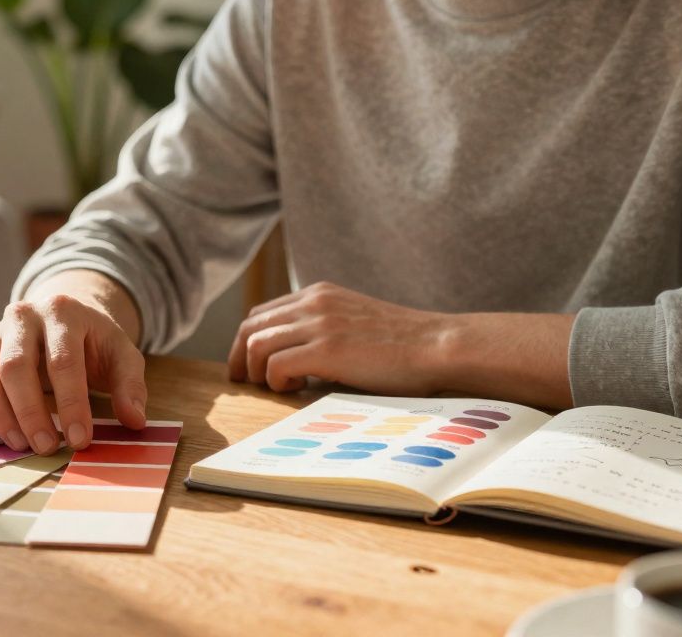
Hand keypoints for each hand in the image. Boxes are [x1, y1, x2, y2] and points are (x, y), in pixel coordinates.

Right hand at [0, 294, 147, 454]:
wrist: (62, 317)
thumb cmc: (93, 341)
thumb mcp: (121, 355)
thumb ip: (130, 385)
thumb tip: (135, 421)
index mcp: (62, 312)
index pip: (63, 361)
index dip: (71, 404)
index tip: (80, 441)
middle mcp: (22, 317)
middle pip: (15, 367)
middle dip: (30, 413)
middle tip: (45, 448)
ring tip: (19, 444)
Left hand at [227, 282, 575, 408]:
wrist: (440, 347)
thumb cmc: (404, 347)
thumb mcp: (356, 325)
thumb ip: (324, 330)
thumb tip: (294, 359)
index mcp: (319, 294)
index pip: (262, 313)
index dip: (247, 341)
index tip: (247, 367)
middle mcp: (314, 302)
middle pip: (250, 326)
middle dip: (241, 357)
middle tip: (246, 383)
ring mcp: (319, 323)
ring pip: (256, 344)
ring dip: (258, 371)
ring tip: (279, 387)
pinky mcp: (327, 348)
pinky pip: (275, 364)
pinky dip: (277, 381)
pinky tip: (297, 388)